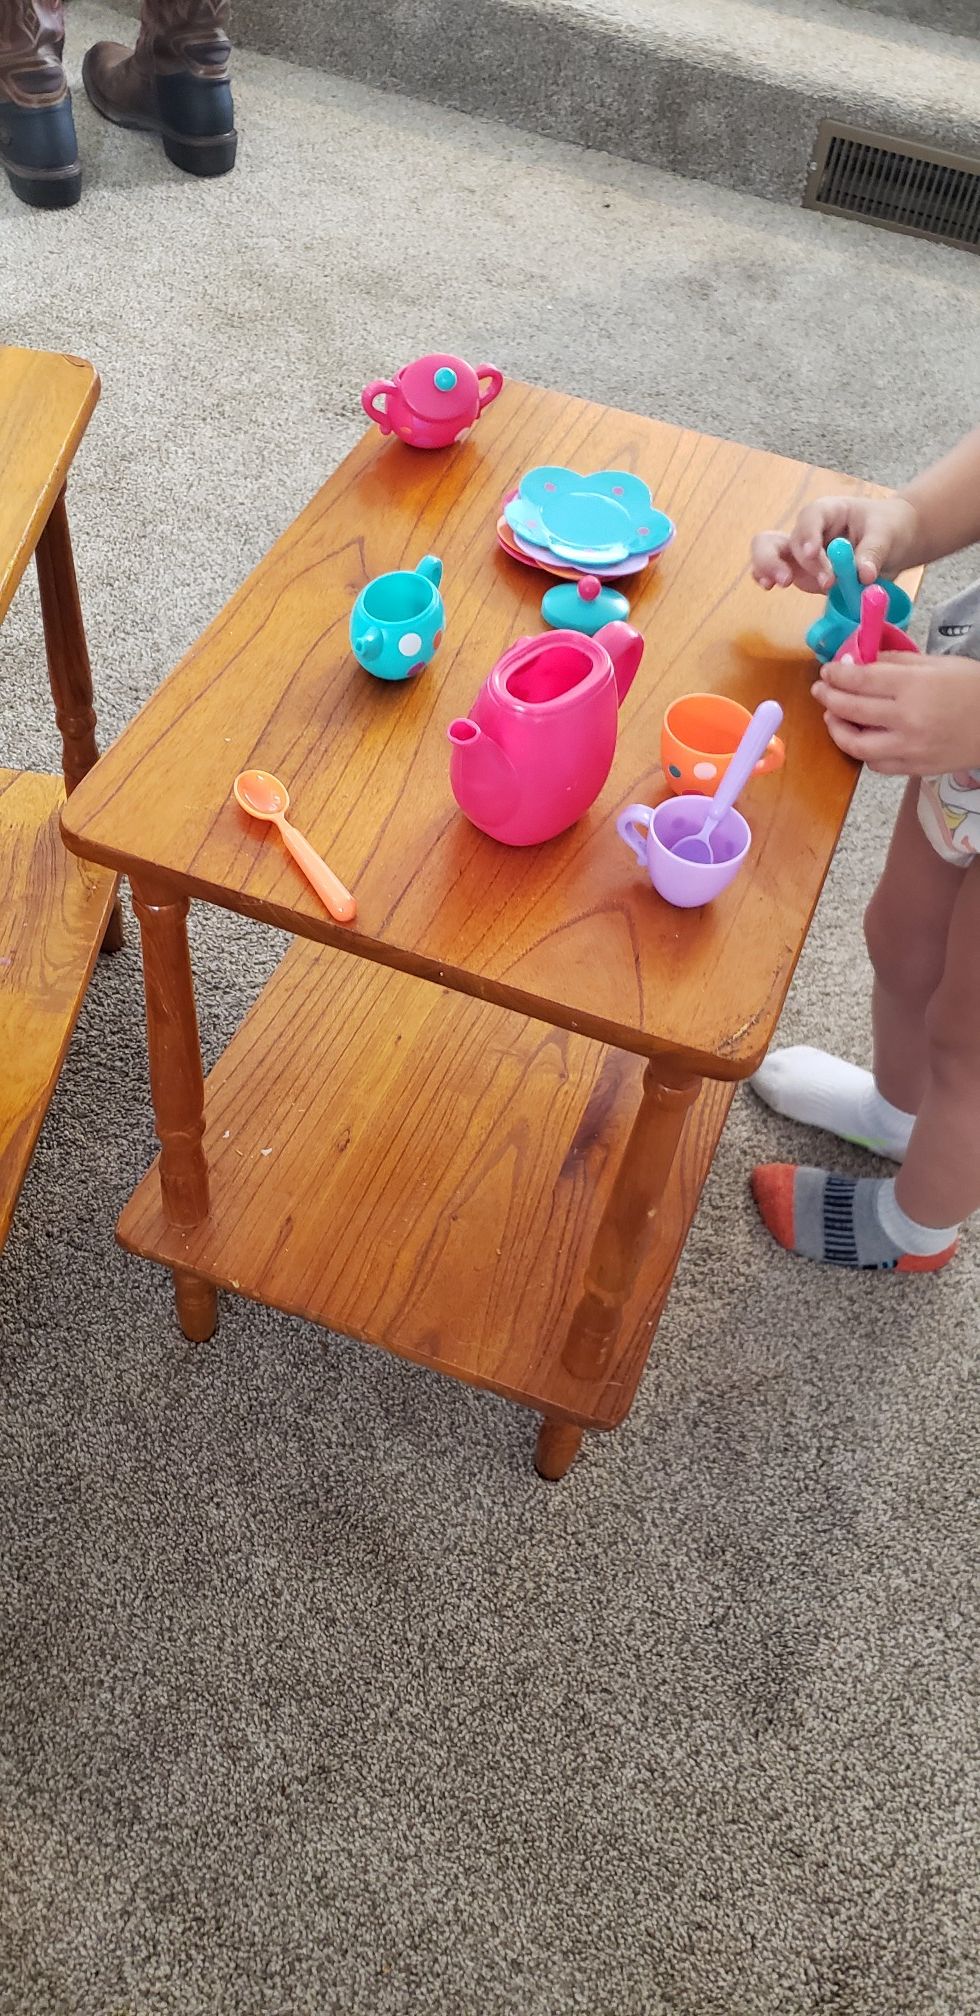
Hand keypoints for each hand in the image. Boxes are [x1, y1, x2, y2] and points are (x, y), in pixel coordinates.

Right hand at [751, 494, 917, 593]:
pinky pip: (778, 574)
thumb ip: (873, 553)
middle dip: (778, 559)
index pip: (810, 518)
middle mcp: (808, 532)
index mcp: (828, 512)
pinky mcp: (803, 574)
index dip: (807, 535)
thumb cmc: (889, 527)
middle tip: (788, 580)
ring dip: (768, 568)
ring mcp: (801, 555)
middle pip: (779, 538)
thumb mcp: (887, 534)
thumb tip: (863, 576)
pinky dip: (770, 578)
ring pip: (769, 555)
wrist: (893, 543)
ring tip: (778, 583)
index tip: (813, 553)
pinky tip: (769, 587)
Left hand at [811, 653, 979, 774]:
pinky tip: (861, 737)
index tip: (827, 671)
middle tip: (820, 690)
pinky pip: (877, 764)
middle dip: (829, 697)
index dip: (837, 674)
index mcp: (914, 686)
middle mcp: (908, 718)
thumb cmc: (972, 688)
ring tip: (832, 716)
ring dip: (837, 729)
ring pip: (856, 744)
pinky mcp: (914, 768)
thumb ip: (895, 662)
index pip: (860, 679)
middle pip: (852, 708)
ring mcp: (910, 747)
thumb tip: (860, 661)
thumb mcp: (937, 664)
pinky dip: (863, 751)